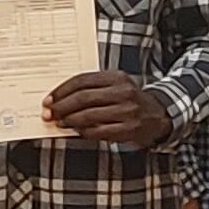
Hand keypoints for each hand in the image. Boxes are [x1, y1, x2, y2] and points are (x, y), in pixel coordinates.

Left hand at [43, 69, 175, 150]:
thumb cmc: (130, 100)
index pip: (82, 80)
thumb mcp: (115, 86)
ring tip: (60, 123)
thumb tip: (59, 100)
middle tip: (49, 113)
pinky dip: (84, 132)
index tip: (49, 100)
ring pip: (89, 115)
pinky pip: (99, 131)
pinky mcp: (129, 128)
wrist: (158, 115)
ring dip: (70, 120)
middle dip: (62, 107)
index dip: (62, 91)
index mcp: (117, 77)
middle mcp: (123, 91)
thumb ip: (92, 89)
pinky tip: (77, 131)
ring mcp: (127, 110)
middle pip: (83, 97)